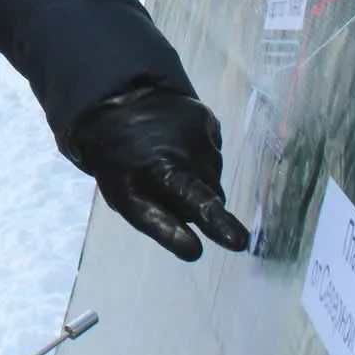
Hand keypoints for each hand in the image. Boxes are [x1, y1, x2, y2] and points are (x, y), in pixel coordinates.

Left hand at [68, 84, 249, 261]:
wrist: (116, 103)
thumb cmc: (119, 163)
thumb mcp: (125, 197)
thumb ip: (159, 223)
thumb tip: (194, 251)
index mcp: (164, 173)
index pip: (196, 203)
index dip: (217, 224)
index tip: (238, 242)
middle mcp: (190, 151)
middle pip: (212, 196)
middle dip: (199, 203)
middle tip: (168, 190)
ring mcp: (202, 131)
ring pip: (213, 174)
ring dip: (197, 177)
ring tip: (168, 162)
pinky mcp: (208, 118)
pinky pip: (213, 151)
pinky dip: (200, 155)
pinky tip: (177, 146)